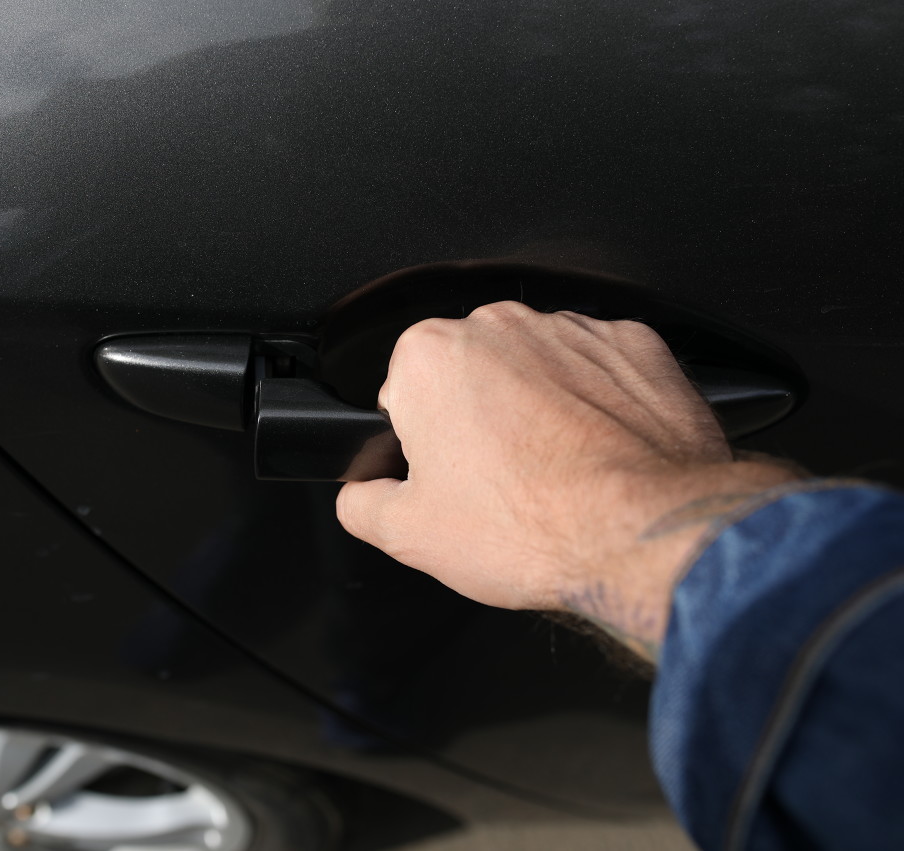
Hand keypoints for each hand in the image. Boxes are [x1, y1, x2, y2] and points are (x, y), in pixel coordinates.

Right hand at [335, 302, 798, 660]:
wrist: (643, 534)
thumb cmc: (534, 527)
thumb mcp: (409, 537)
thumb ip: (361, 502)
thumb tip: (361, 493)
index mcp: (429, 358)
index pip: (404, 391)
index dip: (422, 441)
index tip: (448, 476)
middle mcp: (499, 326)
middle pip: (471, 371)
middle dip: (479, 417)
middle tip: (501, 483)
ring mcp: (570, 330)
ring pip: (537, 367)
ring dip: (540, 407)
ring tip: (557, 476)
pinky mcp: (635, 346)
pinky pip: (602, 370)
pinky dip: (600, 404)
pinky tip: (600, 456)